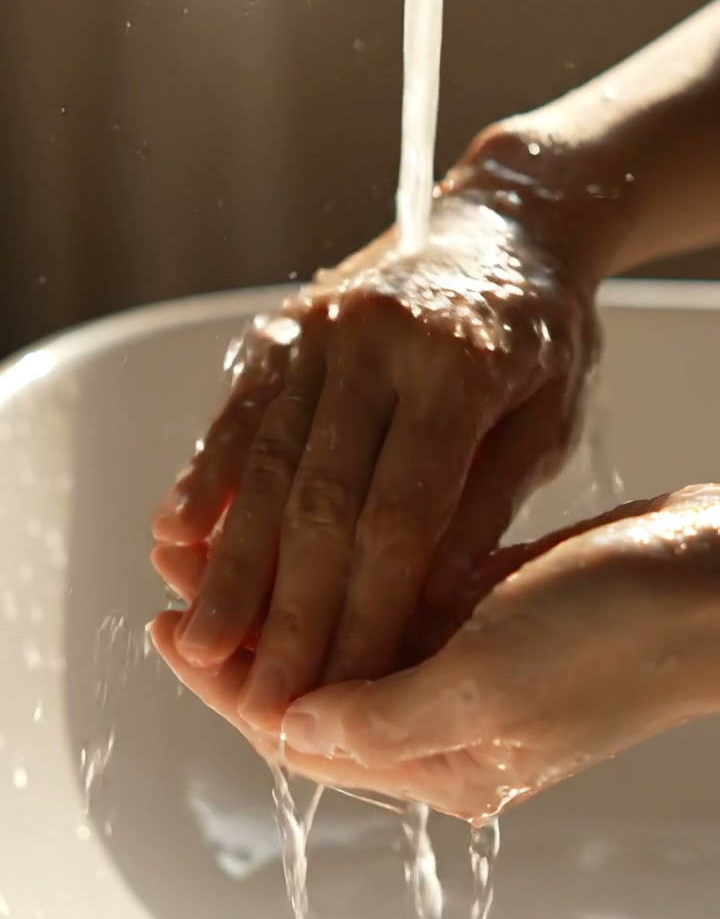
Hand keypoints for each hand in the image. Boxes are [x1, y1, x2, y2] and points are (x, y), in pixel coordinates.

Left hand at [150, 485, 719, 823]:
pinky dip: (340, 573)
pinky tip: (309, 535)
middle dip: (244, 634)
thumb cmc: (616, 633)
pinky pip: (388, 602)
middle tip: (179, 576)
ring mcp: (464, 668)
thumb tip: (282, 727)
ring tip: (224, 546)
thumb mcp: (492, 681)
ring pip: (344, 639)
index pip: (300, 733)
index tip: (167, 627)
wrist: (712, 585)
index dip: (224, 683)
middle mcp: (443, 723)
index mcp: (440, 762)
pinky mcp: (483, 615)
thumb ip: (382, 716)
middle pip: (312, 685)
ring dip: (285, 597)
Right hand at [151, 180, 598, 729]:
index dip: (366, 612)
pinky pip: (240, 410)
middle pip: (319, 499)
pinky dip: (204, 477)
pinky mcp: (288, 325)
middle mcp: (377, 343)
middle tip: (260, 695)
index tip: (346, 690)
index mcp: (460, 369)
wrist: (510, 222)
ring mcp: (324, 328)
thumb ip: (480, 509)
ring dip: (231, 561)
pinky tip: (175, 537)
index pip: (399, 516)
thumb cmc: (545, 333)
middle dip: (288, 611)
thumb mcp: (547, 421)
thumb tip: (416, 608)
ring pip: (265, 460)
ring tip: (202, 642)